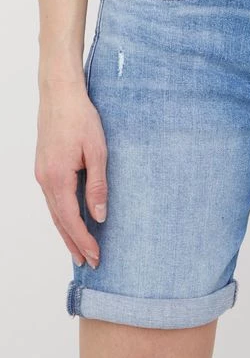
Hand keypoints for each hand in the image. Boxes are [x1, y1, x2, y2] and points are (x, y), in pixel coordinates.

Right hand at [35, 78, 107, 267]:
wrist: (60, 94)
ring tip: (80, 249)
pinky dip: (62, 214)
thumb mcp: (97, 151)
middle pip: (59, 221)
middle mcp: (45, 179)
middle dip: (74, 243)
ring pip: (54, 211)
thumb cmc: (81, 118)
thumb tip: (99, 216)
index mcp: (58, 178)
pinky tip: (71, 219)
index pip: (70, 220)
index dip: (84, 240)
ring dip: (67, 231)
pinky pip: (53, 198)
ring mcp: (42, 173)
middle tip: (89, 262)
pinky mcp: (44, 167)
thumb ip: (97, 185)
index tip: (96, 257)